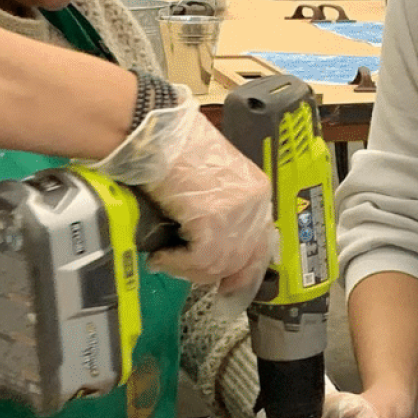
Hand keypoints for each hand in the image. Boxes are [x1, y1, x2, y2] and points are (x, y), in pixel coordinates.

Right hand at [87, 89, 272, 289]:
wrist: (156, 132)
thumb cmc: (173, 148)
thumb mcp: (211, 180)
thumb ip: (221, 210)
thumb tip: (208, 246)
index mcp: (258, 191)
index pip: (261, 243)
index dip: (242, 269)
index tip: (227, 285)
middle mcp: (255, 202)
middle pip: (241, 259)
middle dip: (209, 272)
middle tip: (182, 269)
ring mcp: (237, 211)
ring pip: (218, 264)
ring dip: (187, 268)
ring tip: (165, 258)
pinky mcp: (213, 219)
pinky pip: (198, 259)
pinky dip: (176, 262)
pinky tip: (161, 255)